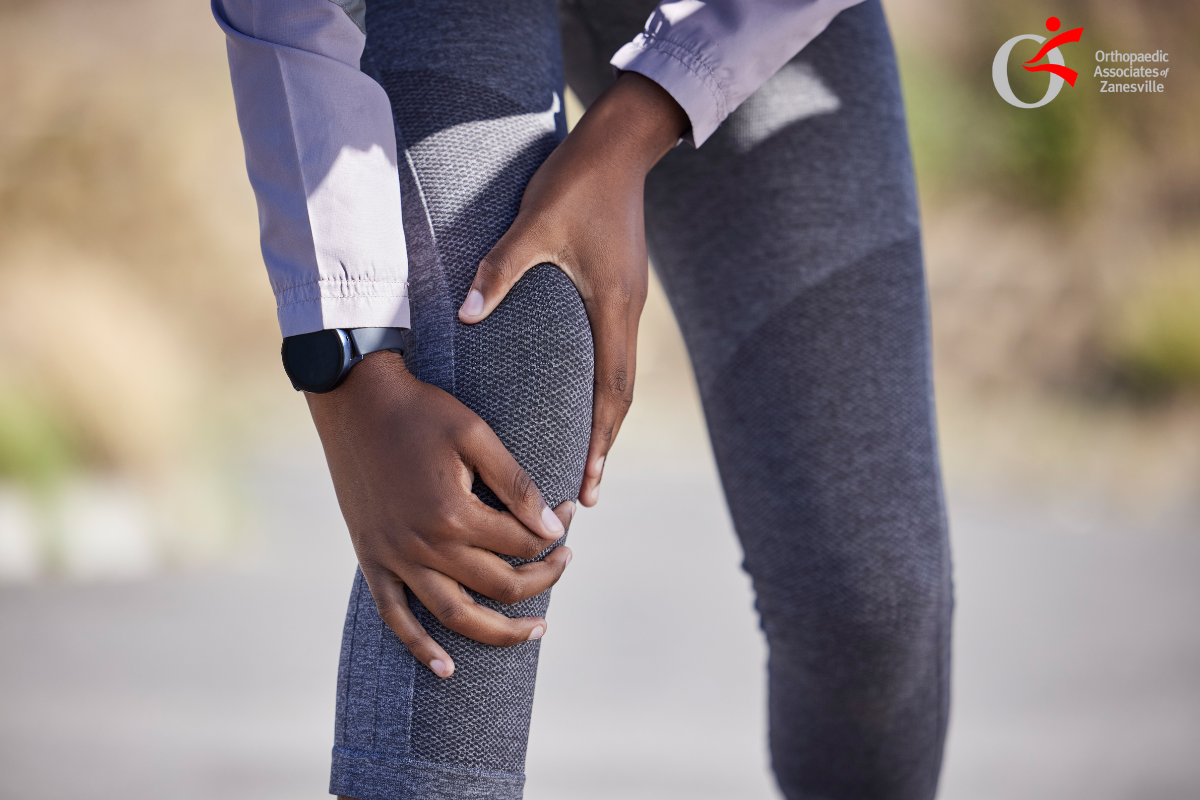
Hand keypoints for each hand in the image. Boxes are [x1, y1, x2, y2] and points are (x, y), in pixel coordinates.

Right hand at [307, 351, 574, 678]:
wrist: (356, 401)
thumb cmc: (422, 411)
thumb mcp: (476, 435)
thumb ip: (515, 484)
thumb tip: (553, 527)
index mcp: (454, 513)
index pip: (521, 544)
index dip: (554, 534)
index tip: (569, 512)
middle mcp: (424, 545)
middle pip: (498, 585)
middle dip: (542, 578)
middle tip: (566, 563)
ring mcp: (395, 558)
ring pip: (454, 616)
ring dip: (498, 632)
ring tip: (535, 632)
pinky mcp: (372, 560)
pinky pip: (395, 617)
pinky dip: (420, 646)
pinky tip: (446, 668)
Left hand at [458, 73, 687, 506]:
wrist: (620, 145)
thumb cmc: (579, 183)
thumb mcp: (535, 225)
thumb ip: (500, 271)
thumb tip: (467, 316)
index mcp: (612, 308)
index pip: (611, 391)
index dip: (600, 439)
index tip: (590, 481)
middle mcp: (625, 312)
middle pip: (620, 395)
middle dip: (604, 443)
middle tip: (588, 488)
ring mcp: (625, 301)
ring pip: (619, 376)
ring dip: (604, 418)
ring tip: (587, 455)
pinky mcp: (618, 288)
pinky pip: (612, 352)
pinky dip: (601, 385)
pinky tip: (582, 394)